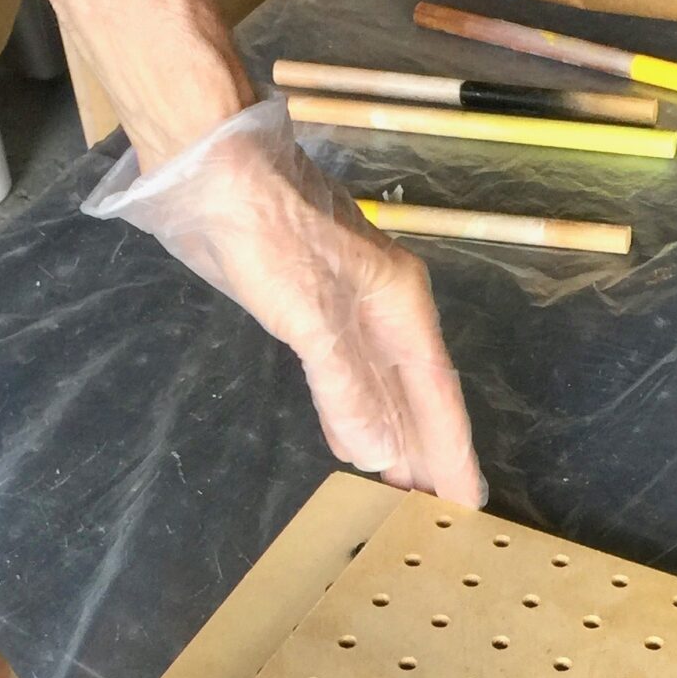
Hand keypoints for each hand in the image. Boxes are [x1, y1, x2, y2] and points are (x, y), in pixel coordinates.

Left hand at [85, 99, 485, 504]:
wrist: (210, 163)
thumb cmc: (264, 229)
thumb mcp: (308, 312)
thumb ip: (346, 385)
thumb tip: (381, 455)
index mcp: (398, 306)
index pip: (436, 393)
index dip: (451, 451)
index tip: (467, 504)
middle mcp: (384, 308)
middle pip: (417, 394)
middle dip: (430, 452)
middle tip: (440, 514)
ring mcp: (348, 306)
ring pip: (384, 386)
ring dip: (394, 437)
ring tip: (403, 490)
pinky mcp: (309, 305)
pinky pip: (347, 375)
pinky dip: (354, 412)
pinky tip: (351, 440)